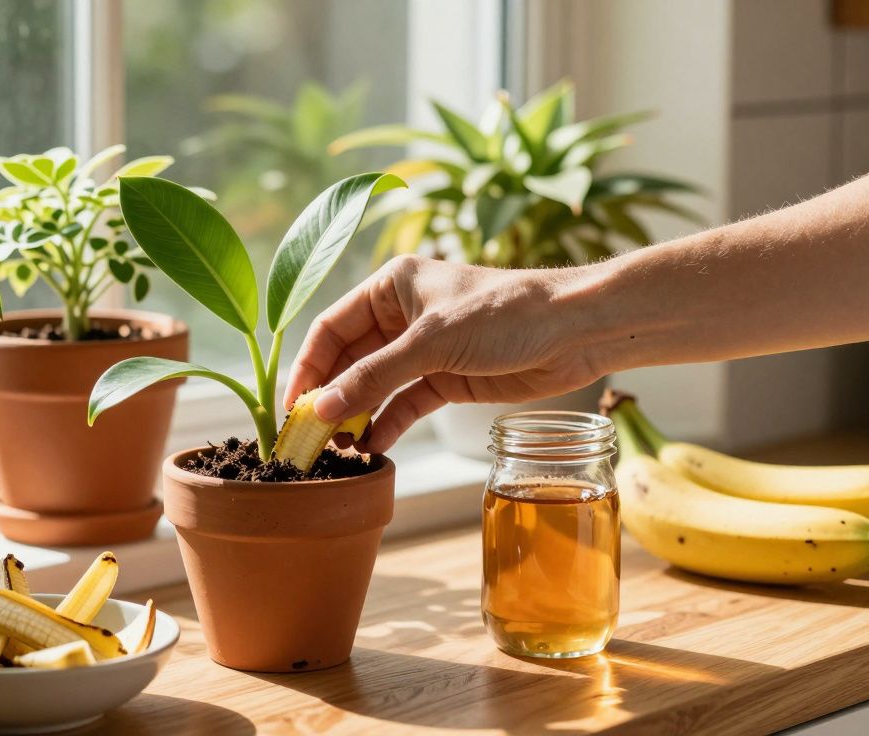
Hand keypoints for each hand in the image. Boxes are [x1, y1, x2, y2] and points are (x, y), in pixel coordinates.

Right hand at [284, 255, 601, 452]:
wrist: (576, 331)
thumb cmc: (506, 314)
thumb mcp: (432, 342)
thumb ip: (375, 376)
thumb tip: (323, 410)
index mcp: (391, 286)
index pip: (331, 328)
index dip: (309, 367)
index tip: (292, 407)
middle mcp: (402, 315)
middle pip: (349, 360)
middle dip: (331, 397)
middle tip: (309, 437)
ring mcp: (424, 350)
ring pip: (375, 386)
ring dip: (357, 416)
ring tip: (338, 450)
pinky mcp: (447, 379)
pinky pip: (405, 404)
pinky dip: (388, 425)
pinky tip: (373, 448)